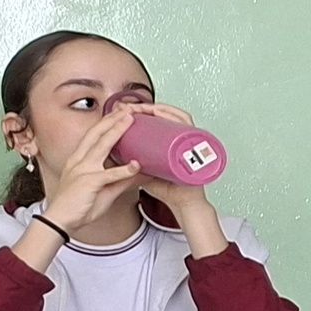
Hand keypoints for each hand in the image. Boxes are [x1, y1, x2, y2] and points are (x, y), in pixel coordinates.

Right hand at [31, 103, 153, 240]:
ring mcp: (83, 170)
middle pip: (97, 134)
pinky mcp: (88, 183)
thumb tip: (141, 172)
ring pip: (101, 146)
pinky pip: (108, 174)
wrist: (62, 220)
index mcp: (80, 160)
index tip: (120, 113)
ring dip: (116, 132)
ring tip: (130, 121)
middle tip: (128, 108)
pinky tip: (136, 165)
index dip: (107, 123)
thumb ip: (122, 179)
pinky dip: (123, 170)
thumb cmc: (80, 205)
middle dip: (112, 119)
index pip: (94, 136)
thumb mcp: (105, 189)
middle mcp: (80, 161)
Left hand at [120, 100, 221, 234]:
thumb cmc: (169, 189)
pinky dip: (176, 116)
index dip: (142, 112)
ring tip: (142, 107)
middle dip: (148, 107)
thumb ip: (131, 163)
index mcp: (174, 144)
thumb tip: (112, 154)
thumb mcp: (146, 171)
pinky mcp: (198, 146)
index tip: (124, 109)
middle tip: (130, 106)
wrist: (183, 204)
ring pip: (179, 116)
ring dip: (160, 108)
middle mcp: (185, 139)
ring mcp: (193, 141)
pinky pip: (189, 125)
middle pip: (170, 115)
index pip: (161, 121)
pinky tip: (160, 112)